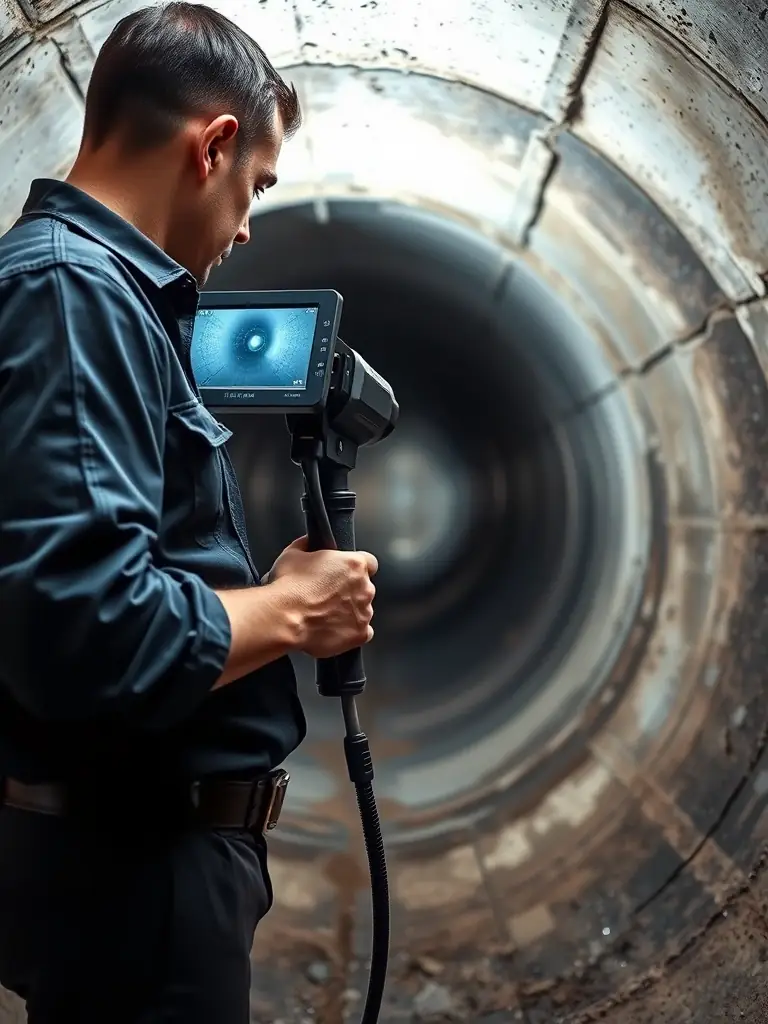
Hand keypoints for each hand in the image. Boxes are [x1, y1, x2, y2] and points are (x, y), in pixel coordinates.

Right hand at [267, 536, 377, 658]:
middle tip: (328, 596)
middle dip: (350, 592)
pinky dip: (351, 632)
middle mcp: (365, 588)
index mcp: (354, 565)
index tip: (346, 574)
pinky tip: (334, 629)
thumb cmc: (289, 586)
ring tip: (326, 615)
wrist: (285, 617)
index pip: (369, 563)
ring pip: (363, 610)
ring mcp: (364, 613)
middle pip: (364, 588)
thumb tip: (309, 542)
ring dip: (349, 612)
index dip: (356, 568)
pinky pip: (362, 633)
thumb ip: (307, 545)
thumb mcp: (293, 554)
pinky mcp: (359, 634)